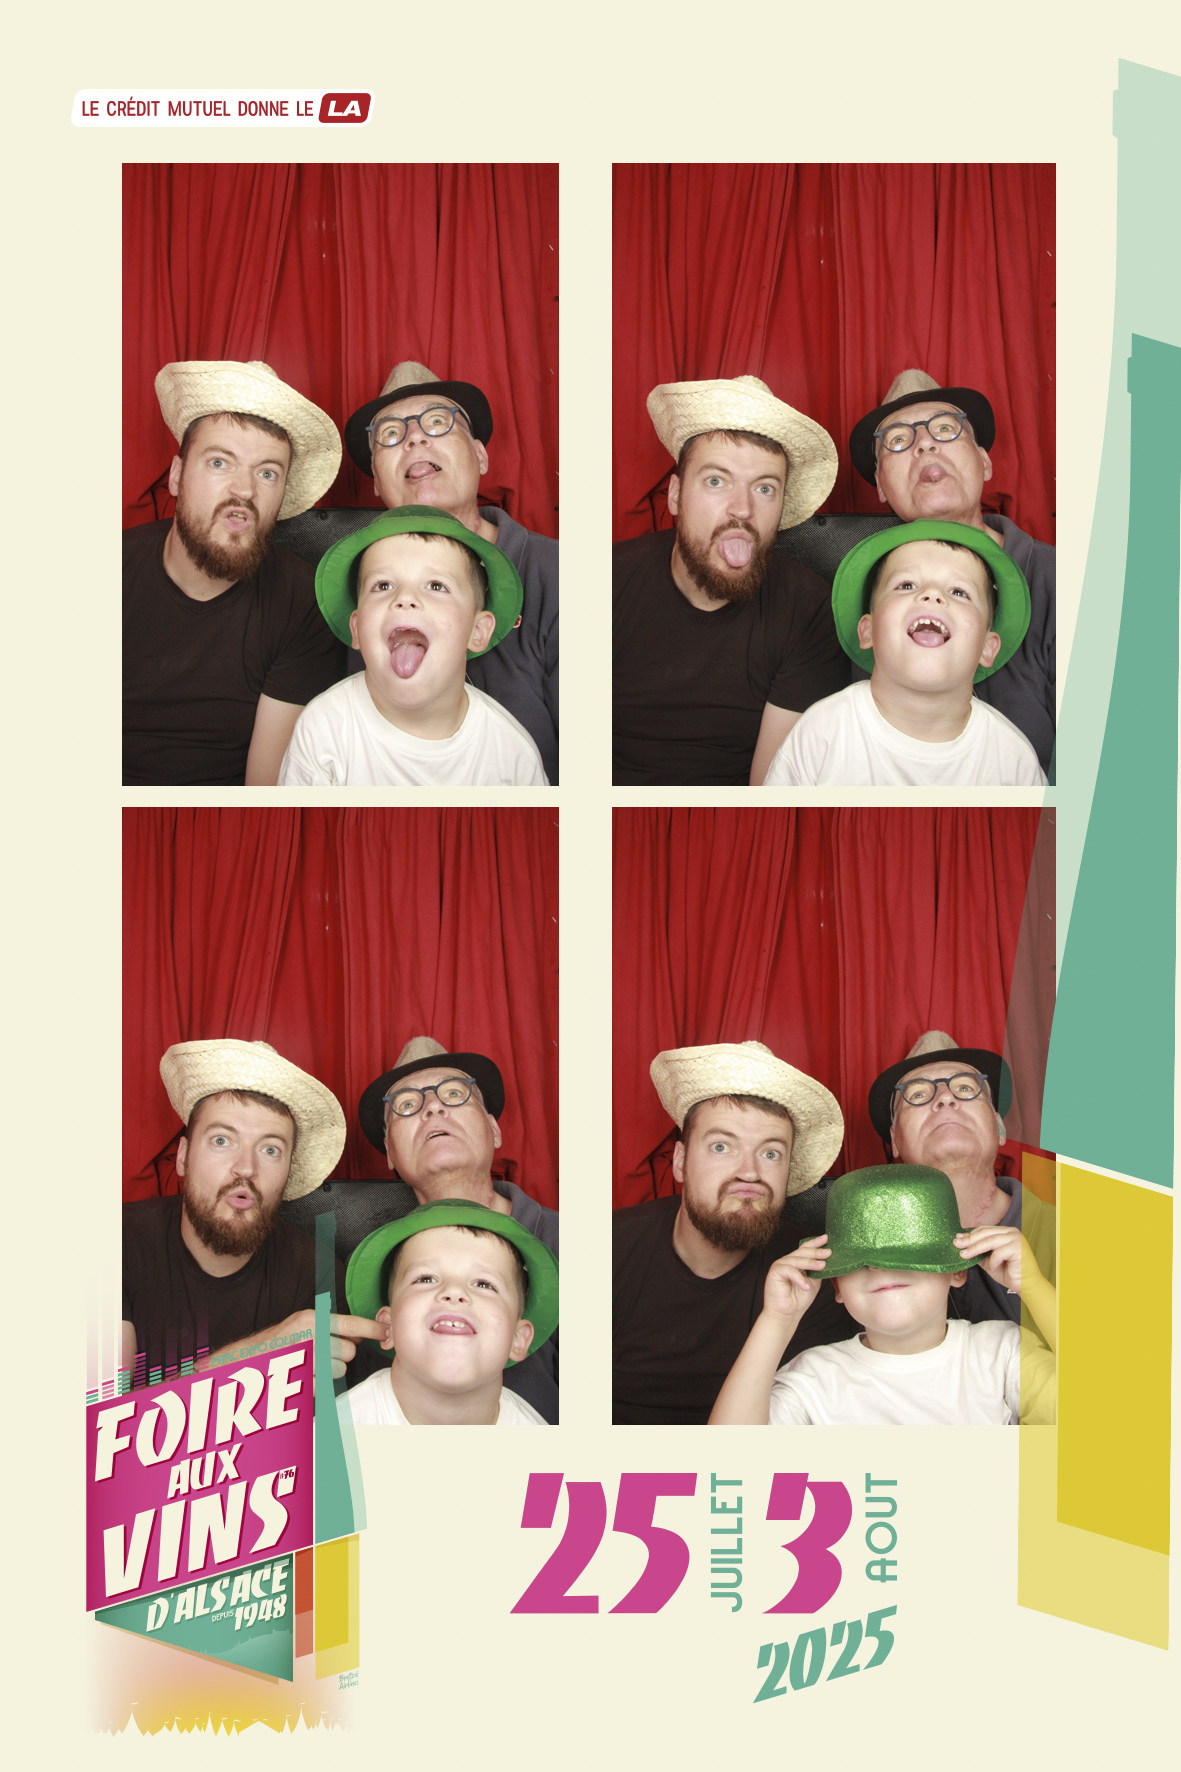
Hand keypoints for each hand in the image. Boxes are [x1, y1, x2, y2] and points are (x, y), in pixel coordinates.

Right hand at [236, 1311, 383, 1380]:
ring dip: (330, 1372)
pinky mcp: (299, 1381)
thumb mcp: (303, 1326)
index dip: (373, 1330)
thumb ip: (331, 1328)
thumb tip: (362, 1335)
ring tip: (309, 1366)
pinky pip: (325, 1386)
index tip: (389, 1334)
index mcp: (311, 1320)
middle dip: (341, 1357)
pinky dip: (317, 1385)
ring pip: (340, 1370)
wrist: (244, 1363)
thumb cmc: (277, 1345)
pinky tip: (302, 1378)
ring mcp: (304, 1359)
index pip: (351, 1324)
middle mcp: (309, 1336)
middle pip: (349, 1352)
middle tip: (319, 1355)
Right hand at [763, 1236, 829, 1320]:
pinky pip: (790, 1270)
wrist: (786, 1314)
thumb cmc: (799, 1300)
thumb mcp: (813, 1282)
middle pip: (802, 1252)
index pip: (806, 1248)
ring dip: (811, 1262)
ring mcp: (780, 1265)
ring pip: (797, 1260)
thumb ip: (817, 1270)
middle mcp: (788, 1261)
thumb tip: (827, 1259)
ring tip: (822, 1266)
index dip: (815, 1242)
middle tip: (828, 1252)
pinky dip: (799, 1278)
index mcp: (796, 1262)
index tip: (826, 1238)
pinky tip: (806, 1286)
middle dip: (816, 1251)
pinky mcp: (775, 1272)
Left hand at [953, 1226, 1038, 1294]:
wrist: (1026, 1285)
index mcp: (1005, 1232)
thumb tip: (961, 1246)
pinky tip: (991, 1269)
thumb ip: (979, 1252)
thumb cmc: (1009, 1273)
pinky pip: (998, 1253)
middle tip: (956, 1244)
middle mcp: (1011, 1232)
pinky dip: (992, 1262)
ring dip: (975, 1248)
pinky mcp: (1018, 1247)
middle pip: (985, 1233)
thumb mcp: (989, 1261)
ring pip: (989, 1241)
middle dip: (969, 1239)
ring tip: (964, 1255)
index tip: (957, 1239)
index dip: (970, 1234)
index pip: (984, 1230)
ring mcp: (1016, 1238)